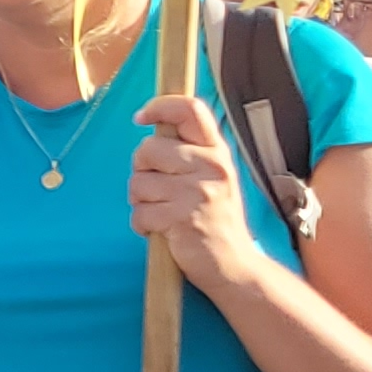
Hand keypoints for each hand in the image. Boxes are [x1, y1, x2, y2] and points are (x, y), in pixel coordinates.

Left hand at [128, 90, 261, 297]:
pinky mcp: (181, 219)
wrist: (233, 265)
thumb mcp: (212, 176)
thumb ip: (188, 150)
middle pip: (147, 148)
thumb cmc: (214, 218)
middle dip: (140, 170)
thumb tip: (152, 122)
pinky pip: (139, 213)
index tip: (141, 118)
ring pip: (138, 183)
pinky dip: (142, 225)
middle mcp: (211, 167)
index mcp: (217, 152)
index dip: (160, 106)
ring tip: (163, 212)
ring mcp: (197, 193)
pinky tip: (162, 230)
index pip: (190, 109)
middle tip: (156, 189)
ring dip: (140, 202)